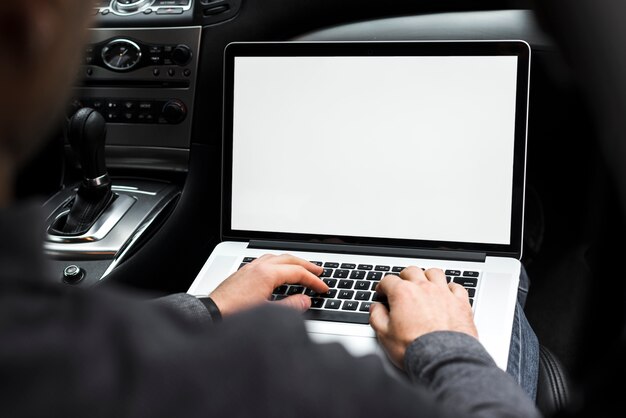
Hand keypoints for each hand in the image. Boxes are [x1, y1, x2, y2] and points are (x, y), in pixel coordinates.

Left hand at [209, 254, 327, 315]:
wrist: (211, 315)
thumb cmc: (235, 314)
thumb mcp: (268, 312)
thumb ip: (290, 306)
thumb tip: (304, 300)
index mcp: (267, 274)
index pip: (298, 273)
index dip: (313, 280)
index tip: (322, 287)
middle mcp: (258, 267)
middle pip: (289, 259)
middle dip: (306, 265)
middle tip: (319, 271)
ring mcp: (249, 268)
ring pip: (276, 257)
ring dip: (291, 261)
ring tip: (300, 267)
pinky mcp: (242, 273)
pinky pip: (264, 261)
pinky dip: (276, 263)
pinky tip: (277, 270)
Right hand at [369, 266, 477, 369]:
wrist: (443, 360)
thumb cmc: (416, 349)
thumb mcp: (385, 336)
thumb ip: (377, 317)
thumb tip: (375, 309)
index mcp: (402, 293)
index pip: (388, 280)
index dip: (382, 286)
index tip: (382, 292)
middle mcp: (423, 288)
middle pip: (411, 271)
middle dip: (404, 277)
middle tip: (401, 286)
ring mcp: (444, 293)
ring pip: (435, 273)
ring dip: (427, 276)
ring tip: (425, 284)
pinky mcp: (461, 303)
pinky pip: (456, 287)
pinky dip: (450, 288)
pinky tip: (447, 294)